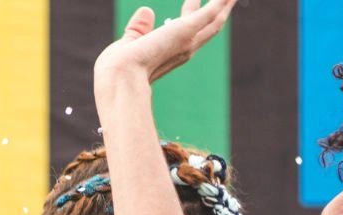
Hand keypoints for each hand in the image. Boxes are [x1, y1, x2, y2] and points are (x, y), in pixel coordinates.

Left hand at [93, 0, 234, 83]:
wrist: (120, 78)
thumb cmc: (118, 68)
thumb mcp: (129, 43)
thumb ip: (139, 29)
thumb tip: (146, 10)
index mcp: (169, 53)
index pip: (185, 31)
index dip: (191, 14)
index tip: (193, 1)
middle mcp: (183, 50)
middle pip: (208, 28)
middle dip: (218, 11)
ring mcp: (187, 42)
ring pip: (214, 21)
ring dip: (224, 5)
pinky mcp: (186, 30)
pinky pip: (210, 13)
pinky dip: (220, 3)